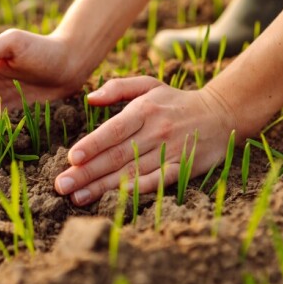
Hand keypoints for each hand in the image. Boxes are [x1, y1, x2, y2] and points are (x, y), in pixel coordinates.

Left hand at [53, 76, 240, 205]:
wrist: (221, 115)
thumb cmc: (175, 101)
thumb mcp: (149, 85)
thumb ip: (118, 88)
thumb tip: (90, 99)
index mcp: (144, 111)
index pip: (113, 130)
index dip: (92, 145)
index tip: (72, 158)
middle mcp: (155, 132)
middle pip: (116, 156)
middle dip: (87, 172)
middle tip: (61, 186)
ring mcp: (169, 152)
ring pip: (131, 172)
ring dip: (102, 186)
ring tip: (78, 197)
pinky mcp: (182, 168)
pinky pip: (157, 182)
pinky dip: (137, 190)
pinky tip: (117, 198)